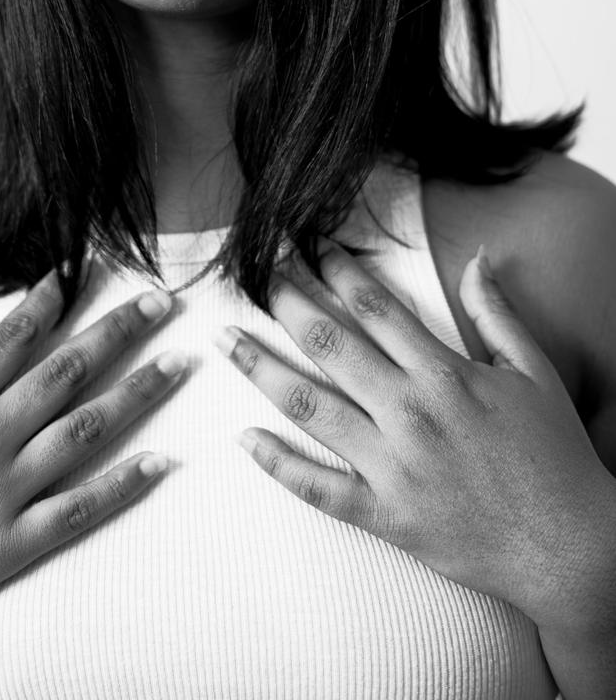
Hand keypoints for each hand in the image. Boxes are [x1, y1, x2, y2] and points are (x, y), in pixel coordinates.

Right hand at [0, 274, 183, 663]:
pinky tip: (162, 462)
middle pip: (66, 371)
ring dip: (137, 394)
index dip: (54, 298)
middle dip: (119, 332)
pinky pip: (79, 509)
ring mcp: (4, 491)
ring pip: (85, 430)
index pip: (15, 336)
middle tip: (162, 302)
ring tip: (179, 365)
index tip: (87, 268)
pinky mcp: (11, 542)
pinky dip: (123, 486)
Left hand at [213, 242, 615, 636]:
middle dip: (286, 301)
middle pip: (330, 344)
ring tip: (226, 341)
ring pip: (311, 407)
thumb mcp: (534, 373)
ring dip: (262, 370)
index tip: (307, 247)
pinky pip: (318, 489)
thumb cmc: (554, 456)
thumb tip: (476, 258)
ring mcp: (394, 466)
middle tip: (254, 272)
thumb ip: (497, 313)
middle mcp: (411, 413)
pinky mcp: (386, 516)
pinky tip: (244, 438)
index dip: (335, 271)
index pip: (375, 307)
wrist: (571, 549)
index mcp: (445, 373)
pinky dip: (278, 464)